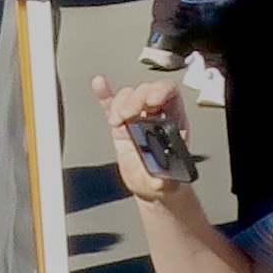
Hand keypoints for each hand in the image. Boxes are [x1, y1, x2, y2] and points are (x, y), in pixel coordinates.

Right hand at [92, 75, 195, 201]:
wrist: (151, 187)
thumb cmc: (166, 180)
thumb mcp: (169, 184)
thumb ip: (165, 179)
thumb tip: (160, 174)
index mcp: (174, 121)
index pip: (170, 93)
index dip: (161, 90)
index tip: (152, 101)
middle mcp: (155, 115)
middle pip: (146, 91)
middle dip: (136, 99)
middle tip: (127, 115)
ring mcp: (137, 118)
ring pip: (129, 95)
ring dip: (120, 103)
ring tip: (116, 120)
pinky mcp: (120, 126)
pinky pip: (111, 105)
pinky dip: (104, 94)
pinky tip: (99, 84)